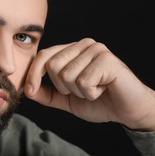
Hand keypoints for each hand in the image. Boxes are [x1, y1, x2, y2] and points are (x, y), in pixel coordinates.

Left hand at [24, 38, 154, 131]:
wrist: (127, 110)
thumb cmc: (98, 101)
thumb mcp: (65, 99)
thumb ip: (46, 94)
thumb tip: (27, 89)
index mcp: (71, 50)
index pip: (43, 56)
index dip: (33, 74)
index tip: (28, 91)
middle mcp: (82, 45)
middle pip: (52, 66)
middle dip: (63, 87)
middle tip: (82, 90)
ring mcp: (96, 49)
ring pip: (66, 75)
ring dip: (79, 92)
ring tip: (94, 89)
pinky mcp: (107, 59)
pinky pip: (84, 82)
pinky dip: (91, 93)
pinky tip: (104, 89)